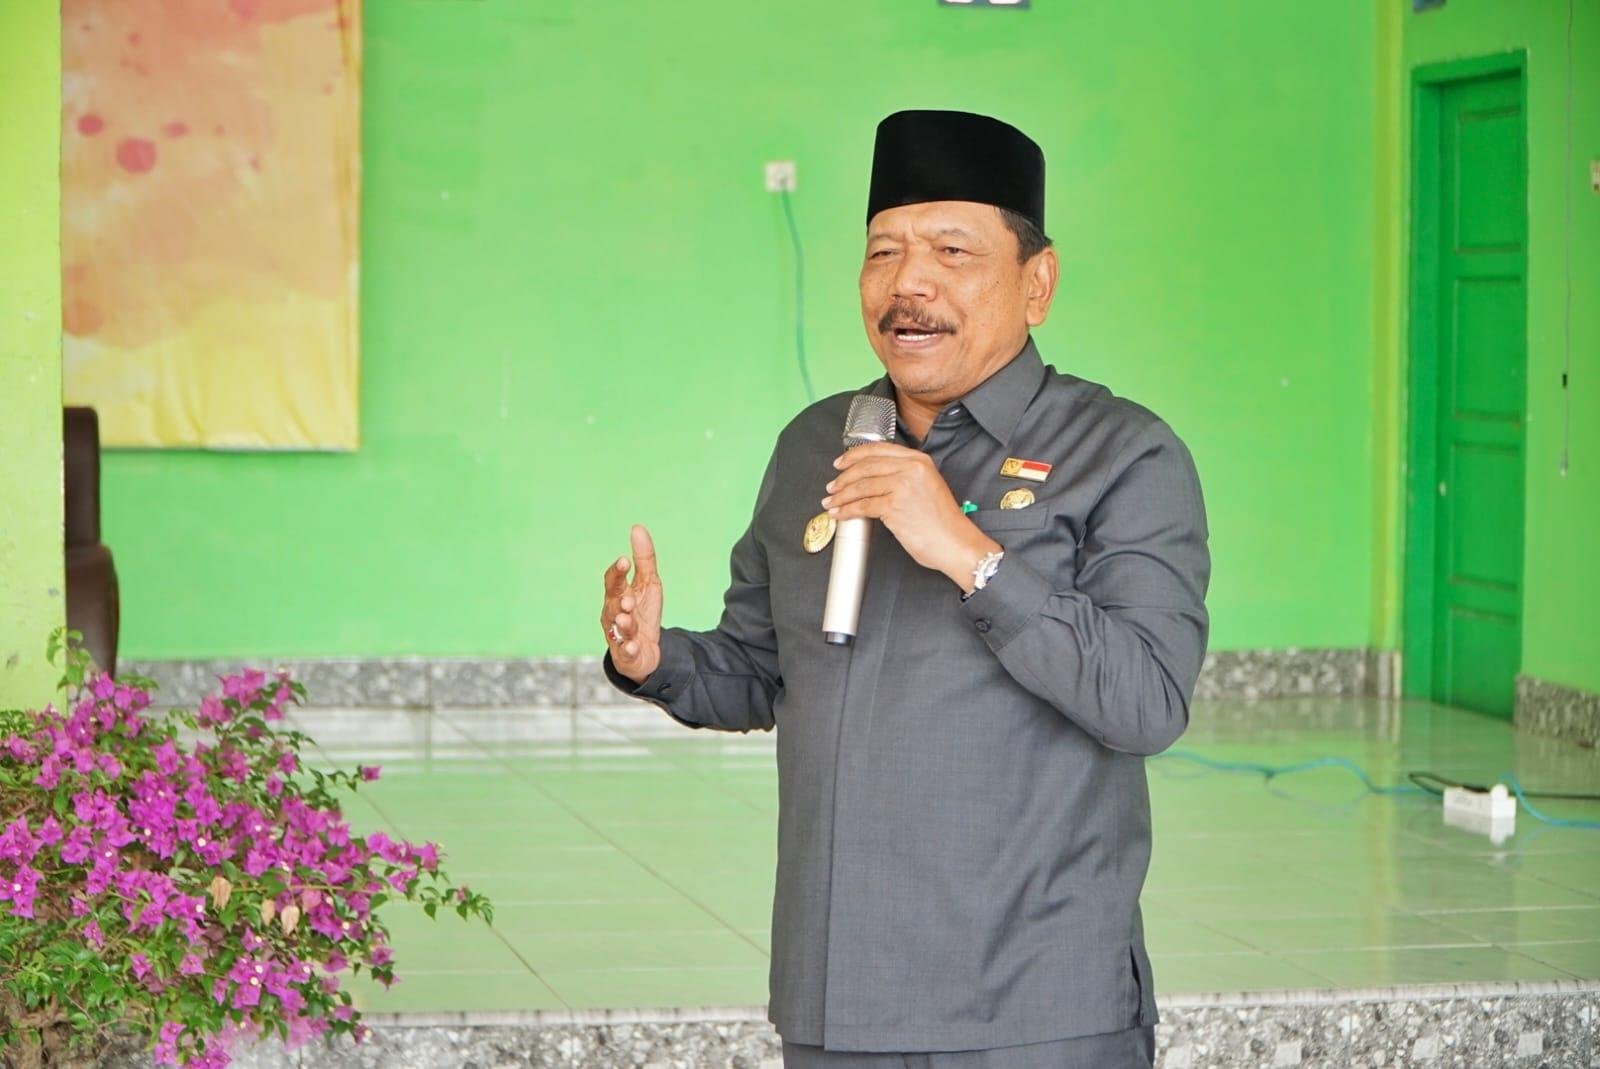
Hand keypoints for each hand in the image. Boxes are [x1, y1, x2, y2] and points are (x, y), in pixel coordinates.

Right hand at [601, 525, 663, 683]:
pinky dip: (629, 649)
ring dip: (623, 624)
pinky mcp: (626, 654)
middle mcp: (613, 615)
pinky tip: (634, 646)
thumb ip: (644, 559)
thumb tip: (637, 527)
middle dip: (619, 601)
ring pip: (618, 629)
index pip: (612, 582)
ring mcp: (618, 635)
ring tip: (628, 619)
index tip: (624, 560)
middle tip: (627, 598)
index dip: (617, 572)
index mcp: (617, 596)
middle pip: (613, 606)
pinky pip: (626, 652)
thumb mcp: (649, 584)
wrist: (644, 651)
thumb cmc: (642, 613)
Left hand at [821, 443, 1000, 591]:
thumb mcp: (927, 487)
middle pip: (866, 466)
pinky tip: (840, 514)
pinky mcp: (895, 505)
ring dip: (841, 495)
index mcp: (919, 460)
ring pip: (862, 486)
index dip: (854, 455)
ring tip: (831, 502)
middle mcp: (911, 468)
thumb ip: (904, 476)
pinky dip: (847, 510)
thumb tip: (872, 479)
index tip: (841, 463)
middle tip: (832, 486)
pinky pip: (863, 505)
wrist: (955, 543)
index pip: (879, 450)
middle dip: (844, 477)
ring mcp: (903, 485)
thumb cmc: (942, 522)